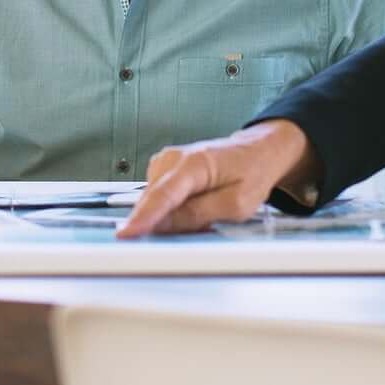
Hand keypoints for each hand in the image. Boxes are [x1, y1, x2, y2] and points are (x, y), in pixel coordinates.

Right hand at [117, 121, 318, 237]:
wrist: (256, 151)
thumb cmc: (251, 173)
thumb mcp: (236, 204)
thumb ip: (198, 214)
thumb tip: (165, 225)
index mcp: (195, 163)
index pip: (163, 195)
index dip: (144, 217)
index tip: (127, 233)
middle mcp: (173, 158)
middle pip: (154, 200)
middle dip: (167, 222)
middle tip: (202, 226)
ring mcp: (165, 161)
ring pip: (154, 201)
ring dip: (171, 216)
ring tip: (205, 211)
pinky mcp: (164, 169)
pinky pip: (158, 197)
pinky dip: (171, 208)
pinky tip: (194, 206)